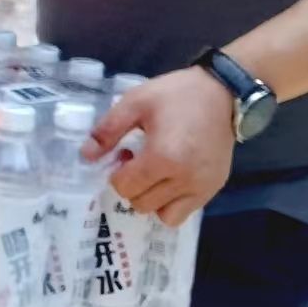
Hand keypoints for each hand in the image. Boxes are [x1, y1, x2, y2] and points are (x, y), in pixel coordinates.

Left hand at [88, 66, 234, 226]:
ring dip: (151, 198)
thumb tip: (86, 156)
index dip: (116, 173)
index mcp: (163, 158)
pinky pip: (185, 213)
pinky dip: (172, 203)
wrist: (222, 92)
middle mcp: (185, 179)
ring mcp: (203, 187)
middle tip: (139, 161)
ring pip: (162, 214)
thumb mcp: (134, 103)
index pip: (124, 187)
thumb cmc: (175, 95)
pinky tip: (171, 179)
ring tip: (156, 172)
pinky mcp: (214, 188)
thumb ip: (107, 131)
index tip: (124, 154)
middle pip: (141, 204)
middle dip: (132, 185)